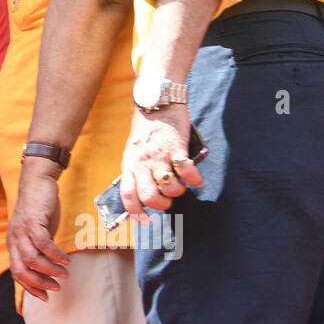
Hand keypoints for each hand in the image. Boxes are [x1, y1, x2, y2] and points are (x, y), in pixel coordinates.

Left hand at [6, 160, 70, 300]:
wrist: (37, 181)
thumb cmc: (39, 209)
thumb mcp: (36, 233)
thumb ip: (38, 250)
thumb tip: (48, 269)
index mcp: (12, 244)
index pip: (16, 273)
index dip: (30, 287)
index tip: (45, 296)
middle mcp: (14, 239)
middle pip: (22, 270)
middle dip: (40, 283)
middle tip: (56, 287)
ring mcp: (22, 231)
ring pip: (33, 259)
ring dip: (50, 270)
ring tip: (64, 273)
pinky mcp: (33, 222)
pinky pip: (43, 244)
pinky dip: (55, 255)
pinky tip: (65, 259)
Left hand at [119, 105, 203, 221]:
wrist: (156, 102)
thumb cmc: (146, 130)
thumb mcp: (134, 151)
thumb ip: (138, 170)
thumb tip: (145, 194)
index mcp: (130, 165)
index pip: (128, 195)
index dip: (135, 212)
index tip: (144, 221)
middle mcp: (142, 163)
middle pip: (150, 196)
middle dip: (162, 204)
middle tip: (168, 199)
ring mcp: (159, 156)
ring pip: (169, 187)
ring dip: (178, 190)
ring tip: (180, 183)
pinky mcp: (176, 147)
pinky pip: (186, 170)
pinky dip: (194, 178)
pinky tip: (196, 179)